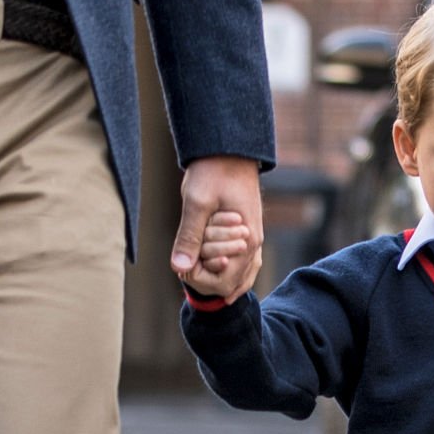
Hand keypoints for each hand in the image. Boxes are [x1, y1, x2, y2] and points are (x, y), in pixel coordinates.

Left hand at [171, 156, 262, 302]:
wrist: (230, 150)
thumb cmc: (213, 172)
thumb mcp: (196, 203)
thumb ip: (189, 236)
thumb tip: (179, 267)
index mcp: (246, 241)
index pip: (225, 282)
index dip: (201, 278)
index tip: (185, 262)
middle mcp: (254, 244)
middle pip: (234, 283)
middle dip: (209, 277)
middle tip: (190, 261)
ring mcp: (254, 238)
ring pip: (244, 275)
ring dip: (221, 275)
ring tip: (201, 271)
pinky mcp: (250, 231)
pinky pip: (247, 262)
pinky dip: (233, 270)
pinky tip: (218, 269)